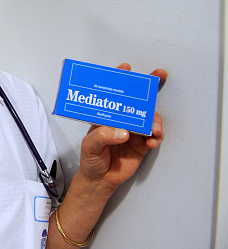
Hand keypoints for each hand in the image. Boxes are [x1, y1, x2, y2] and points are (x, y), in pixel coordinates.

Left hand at [78, 65, 166, 195]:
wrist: (100, 180)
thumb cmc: (90, 159)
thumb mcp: (90, 146)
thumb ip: (103, 137)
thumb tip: (123, 132)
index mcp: (106, 116)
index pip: (113, 95)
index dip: (120, 79)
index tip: (126, 69)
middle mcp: (122, 120)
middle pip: (137, 101)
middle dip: (149, 88)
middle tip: (159, 76)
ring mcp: (133, 131)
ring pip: (149, 118)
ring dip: (155, 120)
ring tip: (153, 129)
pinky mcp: (142, 144)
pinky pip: (154, 136)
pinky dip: (156, 136)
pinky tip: (153, 140)